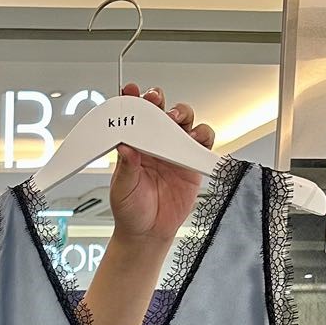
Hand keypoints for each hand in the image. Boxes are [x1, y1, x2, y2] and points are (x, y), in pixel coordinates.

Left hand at [110, 84, 215, 244]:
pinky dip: (203, 136)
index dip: (132, 101)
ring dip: (182, 114)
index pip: (133, 118)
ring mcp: (175, 151)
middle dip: (158, 100)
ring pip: (184, 121)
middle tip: (154, 100)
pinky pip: (203, 142)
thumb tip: (125, 148)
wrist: (148, 233)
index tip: (129, 90)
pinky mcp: (192, 162)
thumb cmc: (131, 211)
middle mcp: (155, 145)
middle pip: (161, 111)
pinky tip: (196, 139)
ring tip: (175, 119)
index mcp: (135, 146)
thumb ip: (126, 168)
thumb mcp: (122, 189)